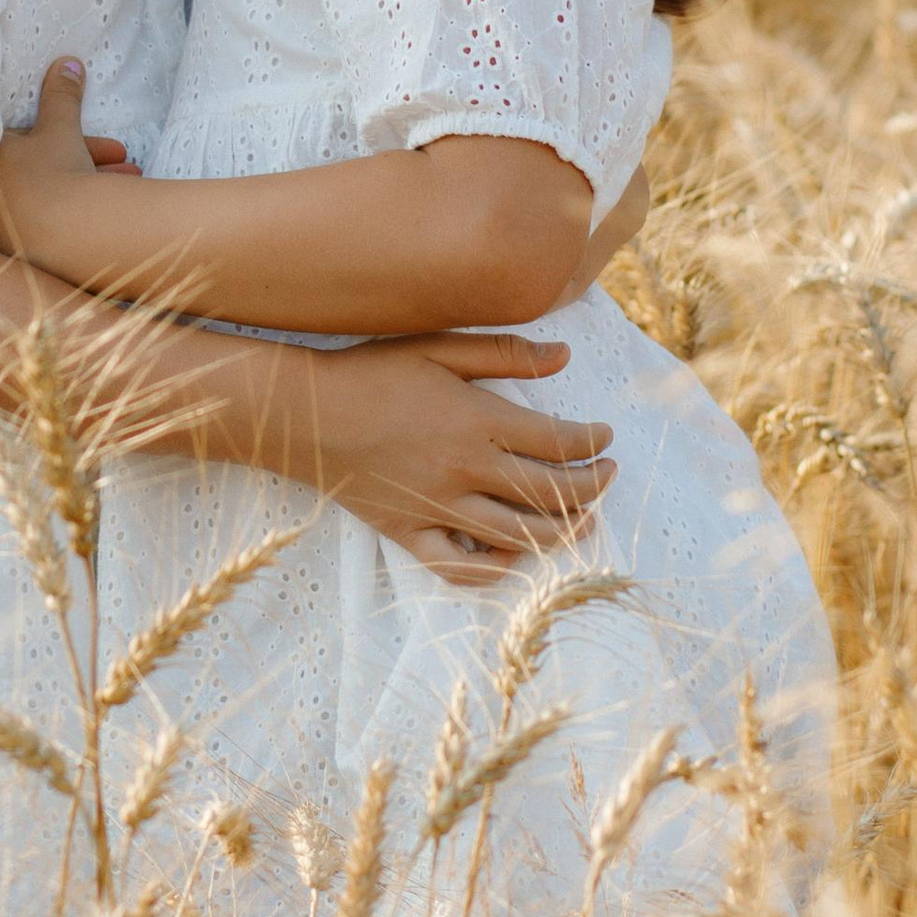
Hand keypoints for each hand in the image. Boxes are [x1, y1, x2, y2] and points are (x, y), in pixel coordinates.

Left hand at [0, 58, 134, 255]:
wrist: (68, 241)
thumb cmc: (53, 174)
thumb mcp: (59, 128)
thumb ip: (60, 96)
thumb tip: (68, 63)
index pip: (17, 139)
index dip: (57, 134)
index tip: (84, 138)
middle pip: (31, 171)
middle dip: (81, 160)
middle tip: (120, 157)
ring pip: (40, 200)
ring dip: (86, 186)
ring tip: (131, 177)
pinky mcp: (7, 258)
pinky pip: (40, 226)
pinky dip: (69, 216)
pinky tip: (103, 213)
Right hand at [310, 333, 615, 590]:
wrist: (306, 413)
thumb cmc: (373, 371)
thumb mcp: (440, 346)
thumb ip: (506, 353)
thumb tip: (566, 357)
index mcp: (477, 421)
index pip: (558, 442)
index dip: (593, 442)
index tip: (606, 436)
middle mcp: (465, 470)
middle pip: (550, 493)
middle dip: (593, 486)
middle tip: (610, 475)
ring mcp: (438, 508)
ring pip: (518, 535)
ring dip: (563, 530)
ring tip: (584, 518)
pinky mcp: (409, 534)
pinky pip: (460, 567)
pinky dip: (494, 570)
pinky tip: (514, 558)